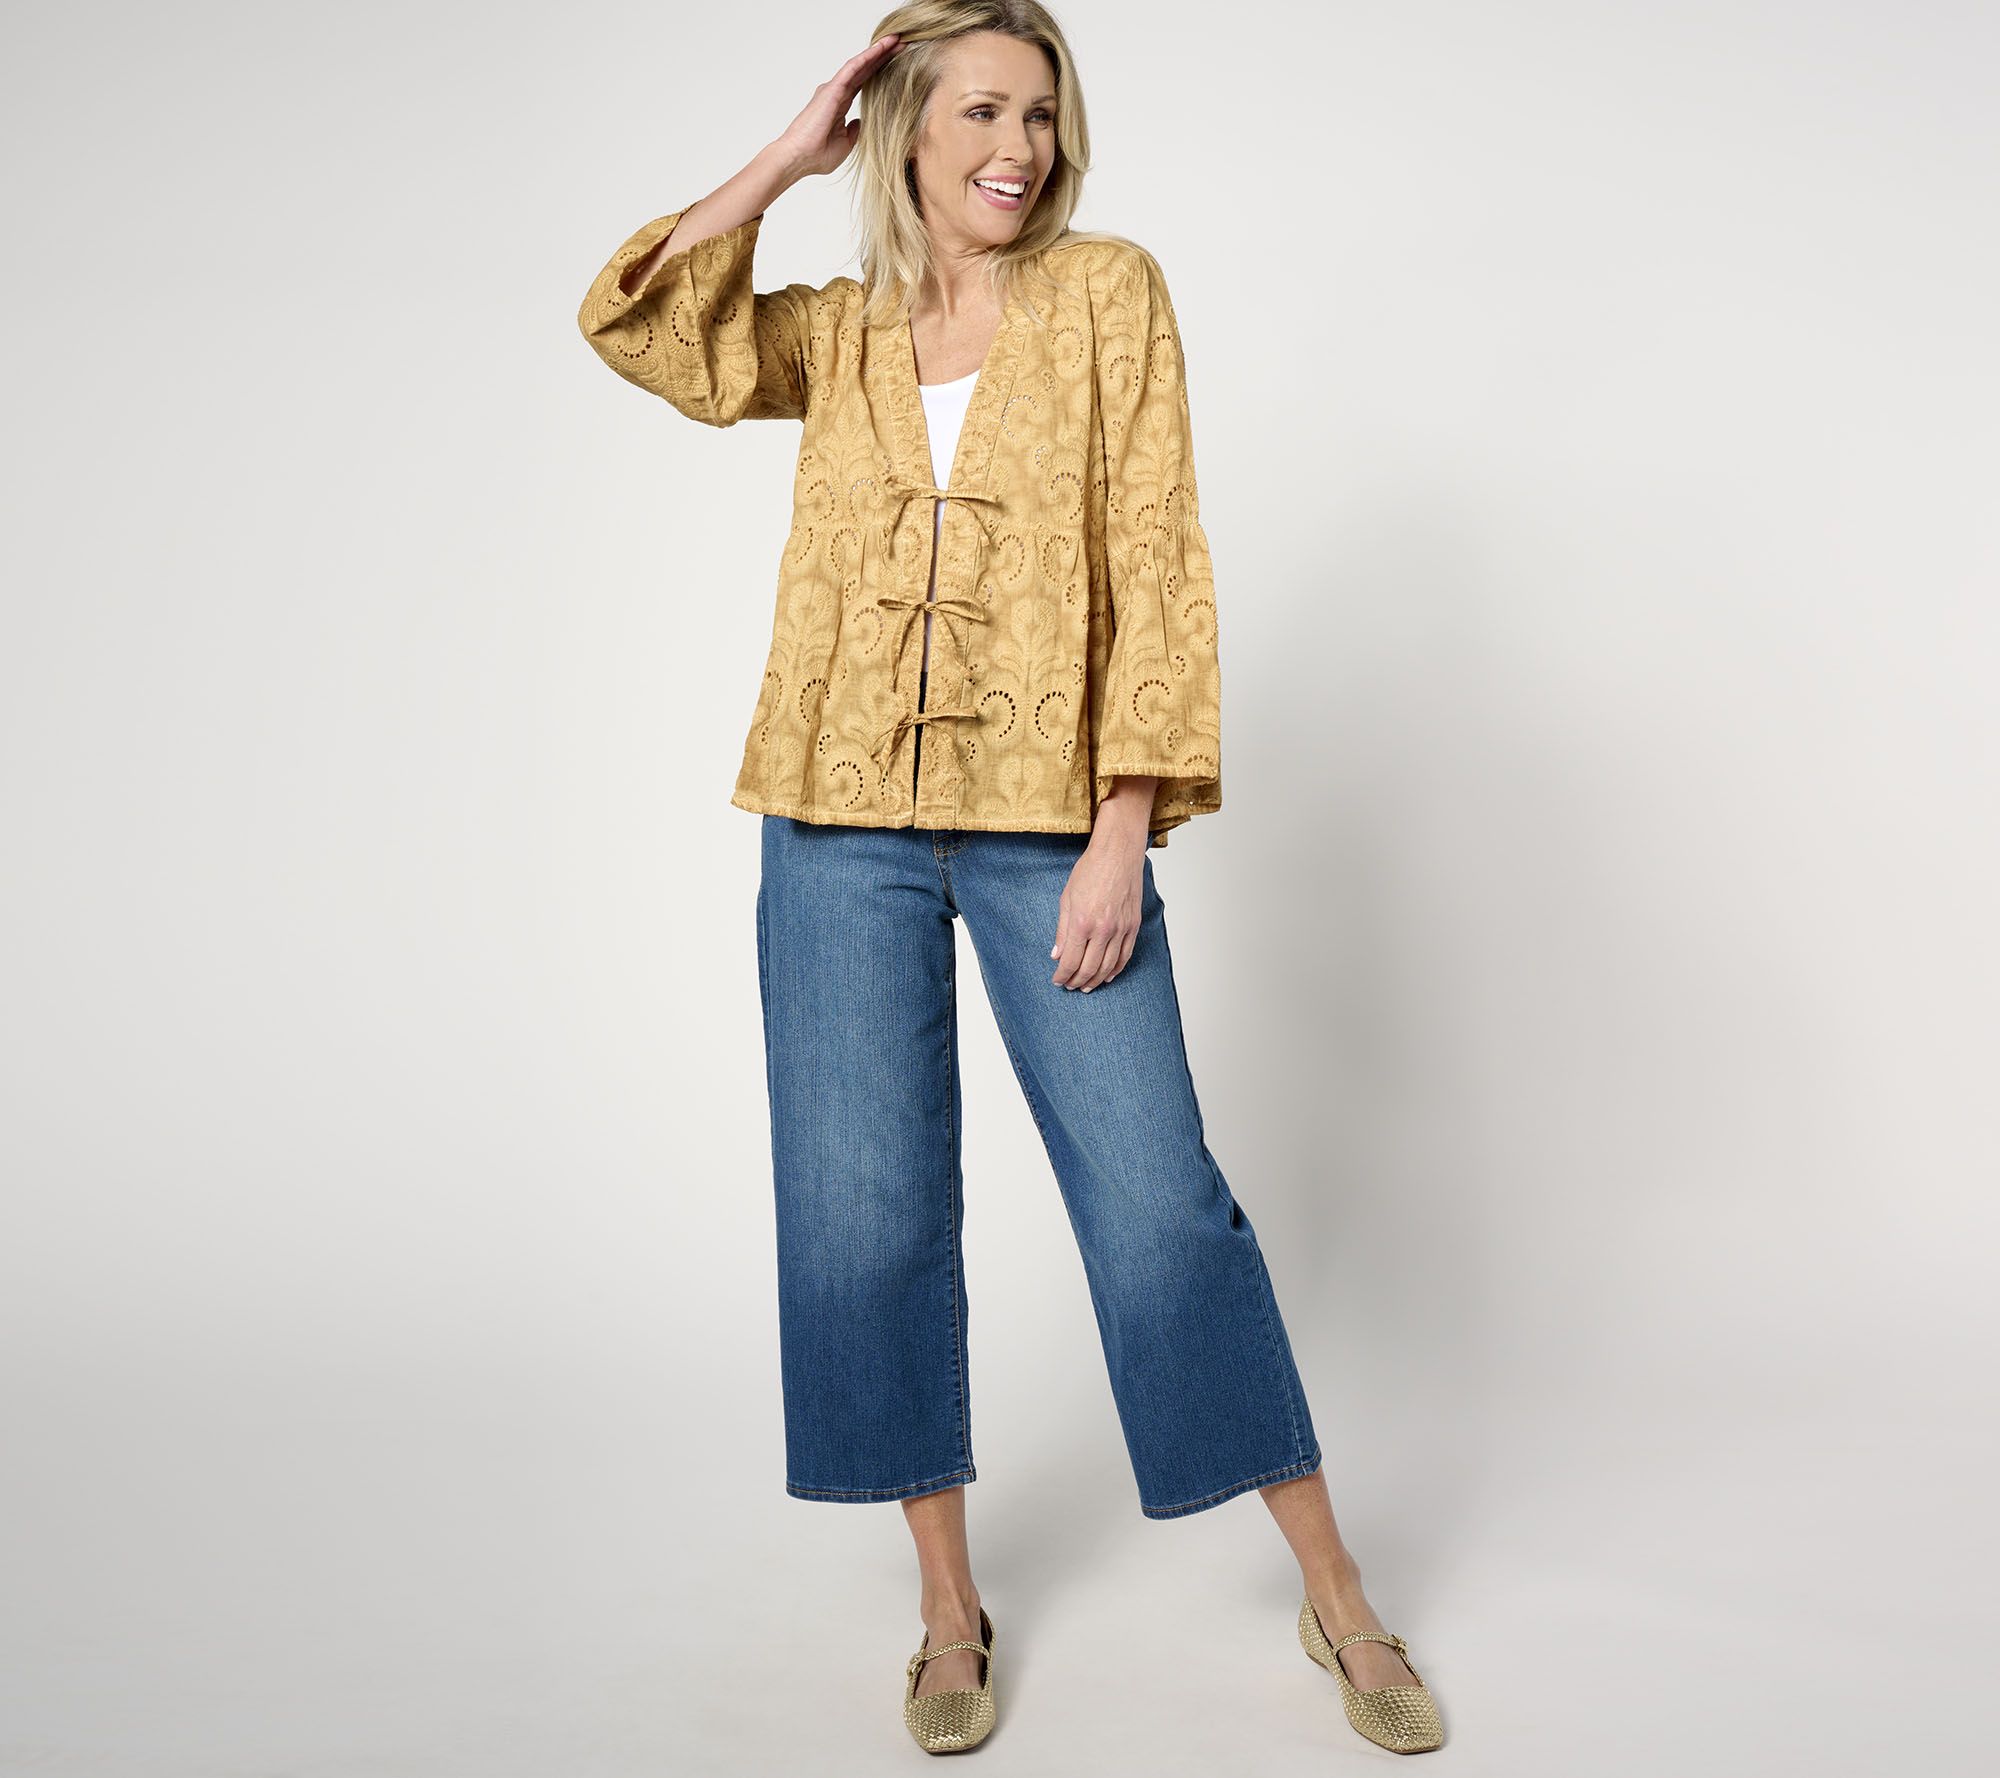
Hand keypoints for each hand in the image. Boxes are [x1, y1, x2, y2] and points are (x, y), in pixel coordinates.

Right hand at [770, 33, 903, 179]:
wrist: (799, 158)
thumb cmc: (816, 155)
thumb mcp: (845, 144)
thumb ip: (854, 131)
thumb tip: (861, 122)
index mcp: (840, 105)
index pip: (864, 83)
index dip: (880, 71)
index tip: (899, 62)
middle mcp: (837, 93)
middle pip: (864, 70)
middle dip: (882, 56)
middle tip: (901, 42)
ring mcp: (834, 89)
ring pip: (860, 64)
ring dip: (877, 51)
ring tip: (896, 39)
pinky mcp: (832, 89)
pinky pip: (852, 68)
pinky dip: (867, 57)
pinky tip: (881, 48)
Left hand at [1050, 836, 1144, 991]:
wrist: (1118, 854)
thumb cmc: (1090, 870)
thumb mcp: (1066, 899)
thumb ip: (1062, 931)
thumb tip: (1057, 955)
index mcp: (1082, 922)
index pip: (1070, 961)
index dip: (1062, 975)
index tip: (1057, 980)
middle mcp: (1103, 929)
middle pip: (1089, 968)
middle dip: (1077, 981)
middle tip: (1070, 986)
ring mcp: (1121, 929)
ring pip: (1108, 966)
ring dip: (1096, 980)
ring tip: (1086, 986)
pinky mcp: (1134, 926)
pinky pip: (1125, 955)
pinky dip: (1116, 969)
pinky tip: (1107, 975)